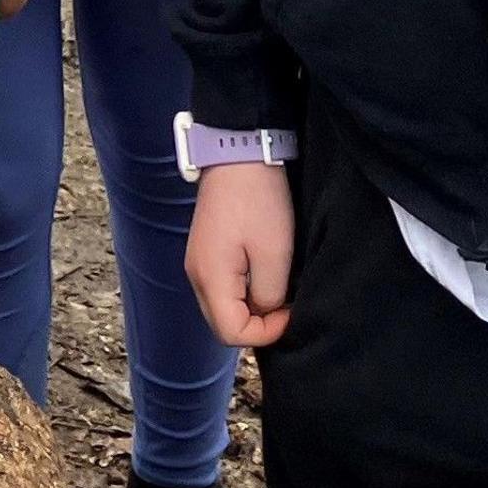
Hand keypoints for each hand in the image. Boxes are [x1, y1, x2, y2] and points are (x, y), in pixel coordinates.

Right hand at [185, 159, 295, 346]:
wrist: (238, 154)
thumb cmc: (259, 201)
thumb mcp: (275, 252)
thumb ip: (269, 294)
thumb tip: (266, 312)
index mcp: (211, 278)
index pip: (231, 333)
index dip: (265, 333)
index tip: (290, 311)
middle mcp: (197, 276)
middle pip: (222, 324)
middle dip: (257, 325)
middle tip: (286, 306)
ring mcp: (198, 263)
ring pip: (222, 308)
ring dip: (250, 310)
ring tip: (278, 291)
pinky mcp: (206, 252)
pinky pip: (222, 289)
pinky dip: (243, 293)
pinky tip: (263, 277)